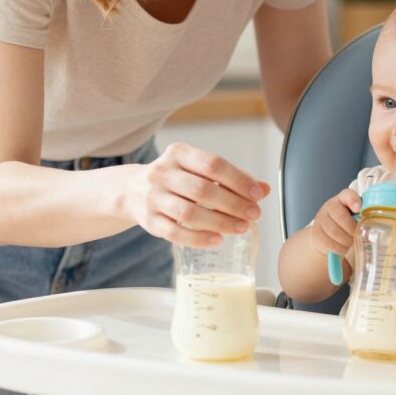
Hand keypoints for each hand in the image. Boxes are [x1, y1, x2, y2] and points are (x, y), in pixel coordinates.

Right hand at [126, 142, 267, 246]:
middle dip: (233, 204)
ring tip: (241, 228)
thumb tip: (263, 189)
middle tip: (254, 214)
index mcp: (178, 153)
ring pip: (188, 213)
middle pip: (202, 190)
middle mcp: (162, 173)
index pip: (212, 164)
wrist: (132, 191)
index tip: (257, 194)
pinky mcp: (148, 221)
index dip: (238, 180)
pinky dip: (197, 238)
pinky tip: (217, 240)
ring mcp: (153, 198)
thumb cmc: (176, 179)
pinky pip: (174, 233)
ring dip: (219, 222)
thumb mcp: (198, 170)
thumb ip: (230, 178)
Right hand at [310, 188, 360, 257]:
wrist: (325, 235)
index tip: (358, 209)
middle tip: (355, 235)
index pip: (347, 194)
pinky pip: (329, 243)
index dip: (353, 200)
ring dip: (346, 241)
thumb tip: (370, 224)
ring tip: (349, 242)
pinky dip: (339, 248)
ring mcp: (321, 219)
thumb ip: (360, 216)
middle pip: (341, 216)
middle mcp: (330, 206)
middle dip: (351, 229)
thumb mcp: (353, 217)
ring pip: (335, 231)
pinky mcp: (316, 233)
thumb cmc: (344, 225)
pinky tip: (341, 247)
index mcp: (342, 199)